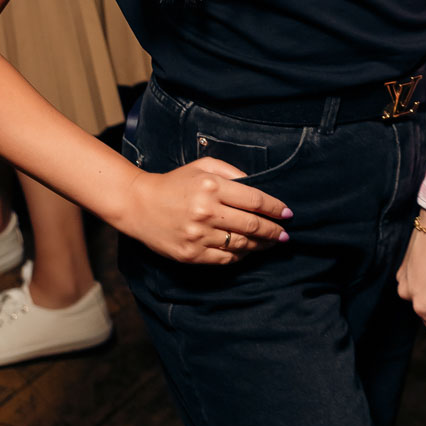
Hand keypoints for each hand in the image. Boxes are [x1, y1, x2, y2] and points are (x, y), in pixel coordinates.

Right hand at [116, 158, 292, 264]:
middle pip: (252, 224)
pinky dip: (240, 256)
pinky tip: (247, 251)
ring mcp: (198, 235)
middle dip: (273, 230)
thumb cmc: (174, 183)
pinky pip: (224, 259)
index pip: (254, 200)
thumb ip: (231, 172)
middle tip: (285, 233)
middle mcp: (206, 211)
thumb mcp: (202, 166)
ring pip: (241, 244)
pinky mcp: (191, 254)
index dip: (275, 208)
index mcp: (211, 186)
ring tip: (271, 243)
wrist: (138, 204)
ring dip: (260, 245)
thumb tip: (258, 186)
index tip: (288, 213)